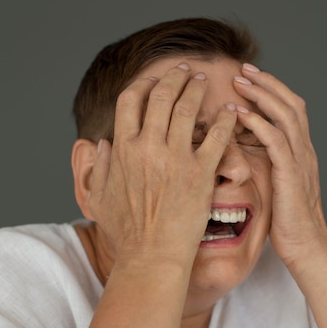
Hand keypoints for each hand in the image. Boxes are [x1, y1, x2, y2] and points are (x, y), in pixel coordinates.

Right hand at [87, 63, 237, 264]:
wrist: (151, 257)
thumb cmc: (125, 233)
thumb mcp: (98, 198)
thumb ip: (96, 168)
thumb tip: (101, 144)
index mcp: (122, 149)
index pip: (130, 100)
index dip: (144, 84)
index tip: (154, 80)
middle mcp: (148, 147)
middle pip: (161, 96)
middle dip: (174, 77)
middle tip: (186, 70)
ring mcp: (176, 158)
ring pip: (188, 108)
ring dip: (197, 89)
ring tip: (205, 81)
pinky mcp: (201, 173)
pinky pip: (216, 136)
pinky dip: (225, 118)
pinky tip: (230, 109)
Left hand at [233, 64, 326, 266]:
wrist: (306, 247)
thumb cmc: (288, 222)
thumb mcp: (278, 186)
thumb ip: (269, 165)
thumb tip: (246, 152)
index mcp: (301, 152)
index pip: (290, 109)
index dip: (272, 89)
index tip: (250, 76)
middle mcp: (304, 150)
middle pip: (290, 103)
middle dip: (267, 82)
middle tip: (243, 68)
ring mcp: (300, 161)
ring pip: (285, 114)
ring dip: (261, 94)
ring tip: (239, 81)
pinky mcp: (290, 174)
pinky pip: (275, 140)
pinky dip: (258, 122)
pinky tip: (240, 112)